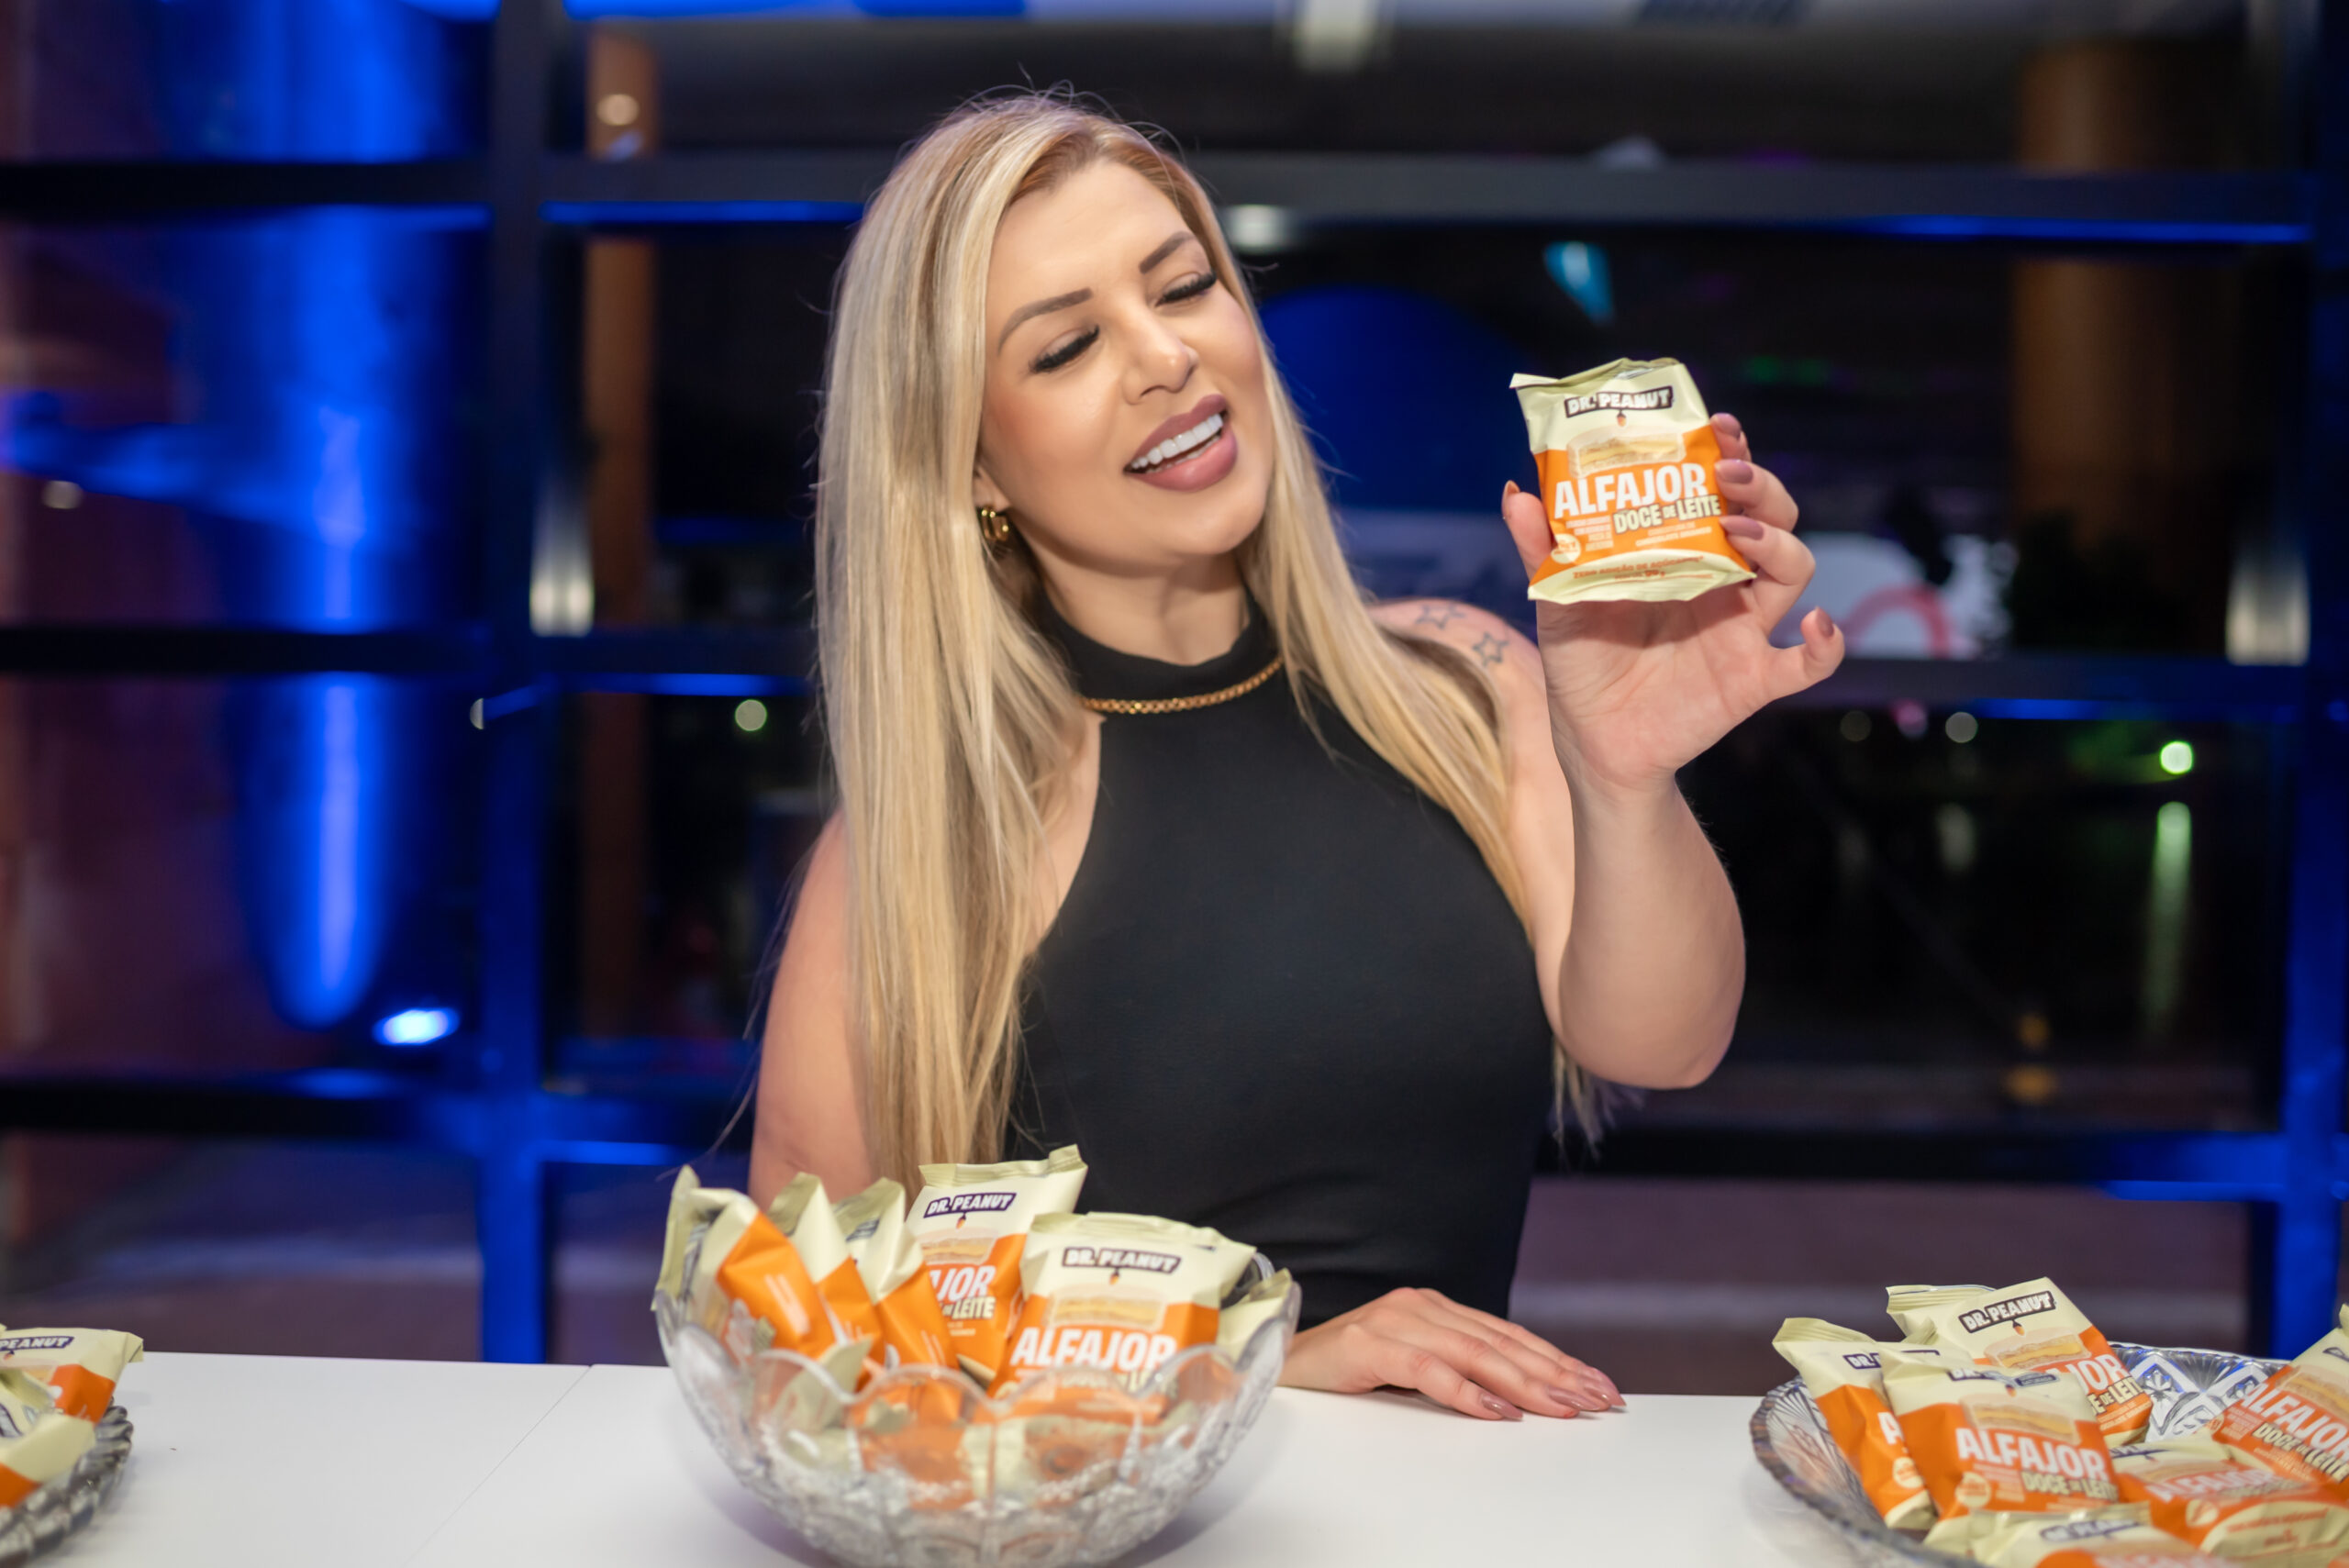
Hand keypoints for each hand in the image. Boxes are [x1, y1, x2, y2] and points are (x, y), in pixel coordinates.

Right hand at [1277, 1286, 1622, 1420]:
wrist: (1273, 1366)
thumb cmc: (1344, 1373)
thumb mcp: (1409, 1367)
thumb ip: (1454, 1368)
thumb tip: (1519, 1398)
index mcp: (1433, 1307)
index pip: (1508, 1335)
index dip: (1556, 1359)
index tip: (1597, 1384)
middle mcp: (1419, 1305)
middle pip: (1501, 1343)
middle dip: (1557, 1373)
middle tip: (1598, 1398)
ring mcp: (1394, 1320)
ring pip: (1475, 1354)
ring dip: (1526, 1384)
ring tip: (1563, 1408)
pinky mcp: (1369, 1344)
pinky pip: (1429, 1370)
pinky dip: (1467, 1393)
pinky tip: (1499, 1412)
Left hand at [1500, 412, 1842, 797]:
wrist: (1591, 740)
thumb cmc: (1581, 661)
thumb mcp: (1556, 598)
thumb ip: (1542, 548)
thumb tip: (1516, 492)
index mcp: (1686, 551)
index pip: (1724, 489)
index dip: (1731, 453)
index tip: (1717, 428)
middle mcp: (1724, 580)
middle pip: (1772, 517)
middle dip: (1760, 487)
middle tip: (1727, 474)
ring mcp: (1744, 628)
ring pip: (1794, 570)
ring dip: (1779, 543)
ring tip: (1740, 534)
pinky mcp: (1752, 679)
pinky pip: (1808, 663)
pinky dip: (1826, 644)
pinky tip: (1816, 623)